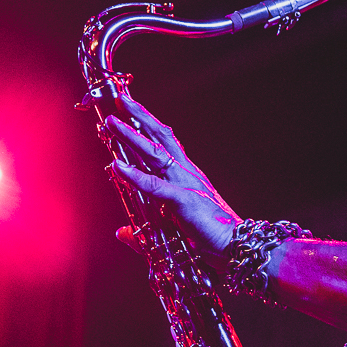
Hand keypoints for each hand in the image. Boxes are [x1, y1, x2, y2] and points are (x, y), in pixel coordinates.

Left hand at [104, 95, 239, 264]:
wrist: (234, 246)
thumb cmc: (209, 235)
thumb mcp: (172, 229)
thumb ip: (143, 231)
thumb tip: (122, 233)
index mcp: (186, 175)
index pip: (165, 143)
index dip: (147, 124)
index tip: (129, 110)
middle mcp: (186, 173)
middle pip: (160, 136)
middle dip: (139, 116)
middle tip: (119, 99)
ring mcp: (185, 184)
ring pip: (154, 153)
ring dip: (131, 136)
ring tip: (112, 123)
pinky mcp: (183, 200)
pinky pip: (154, 185)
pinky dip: (135, 175)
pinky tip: (118, 166)